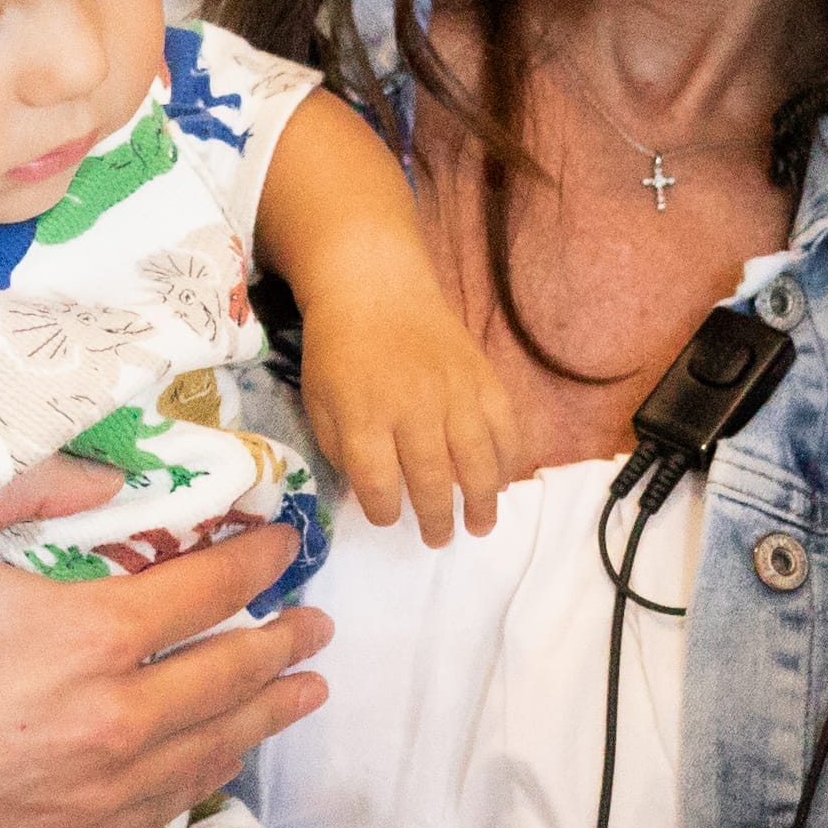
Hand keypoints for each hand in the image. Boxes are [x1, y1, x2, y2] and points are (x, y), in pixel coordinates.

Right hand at [0, 459, 328, 827]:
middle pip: (232, 673)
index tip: (285, 547)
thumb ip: (23, 491)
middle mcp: (118, 717)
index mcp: (93, 635)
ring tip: (305, 692)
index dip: (257, 562)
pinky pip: (168, 802)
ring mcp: (102, 788)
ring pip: (214, 746)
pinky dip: (209, 771)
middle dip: (285, 644)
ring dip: (268, 714)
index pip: (208, 589)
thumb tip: (104, 477)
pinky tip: (224, 758)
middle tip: (317, 628)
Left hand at [298, 278, 522, 546]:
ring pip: (478, 460)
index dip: (383, 512)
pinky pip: (506, 428)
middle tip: (438, 540)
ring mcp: (455, 393)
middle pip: (433, 480)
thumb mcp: (319, 402)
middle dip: (436, 519)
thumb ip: (343, 451)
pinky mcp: (484, 378)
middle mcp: (413, 409)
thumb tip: (375, 492)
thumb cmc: (339, 350)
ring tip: (481, 526)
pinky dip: (508, 460)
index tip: (388, 519)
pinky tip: (503, 483)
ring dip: (482, 502)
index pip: (378, 484)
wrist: (376, 287)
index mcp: (364, 416)